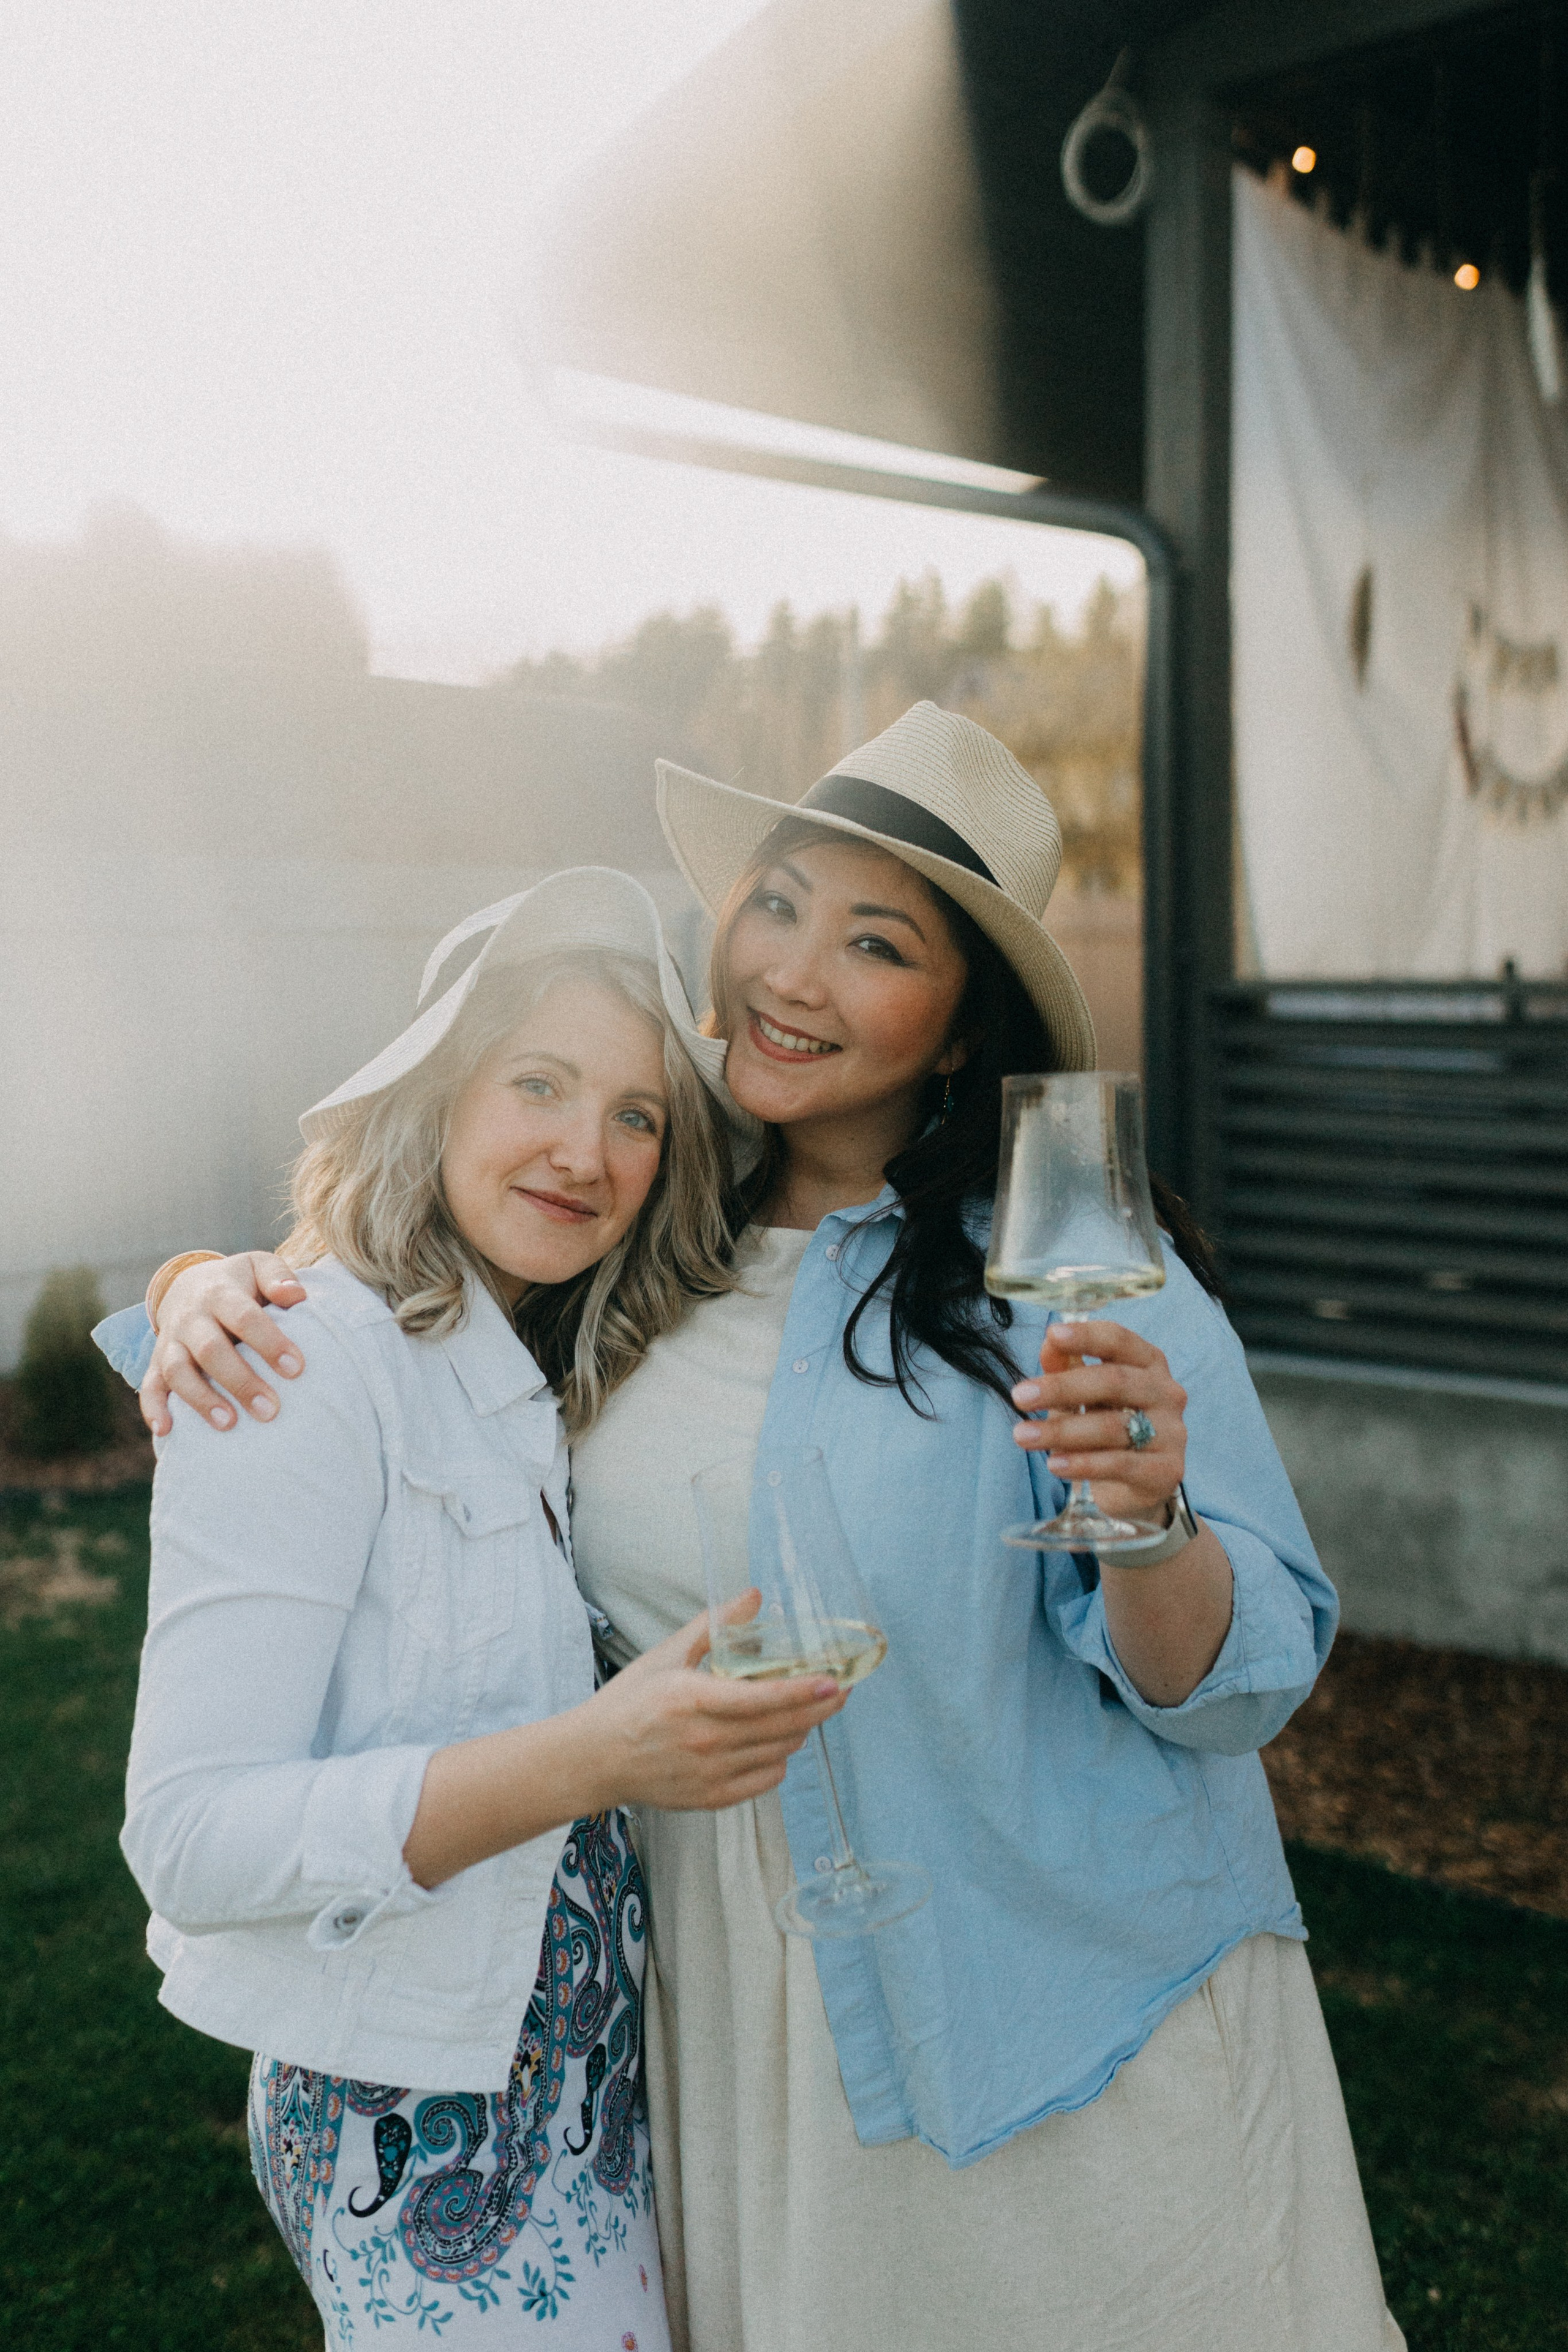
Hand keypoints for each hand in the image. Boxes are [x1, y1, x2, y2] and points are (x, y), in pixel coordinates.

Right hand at [141, 1251, 306, 1434]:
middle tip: (270, 1410)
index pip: (244, 1317)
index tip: (297, 1369)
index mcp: (220, 1292)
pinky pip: (149, 1386)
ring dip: (201, 1399)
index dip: (269, 1342)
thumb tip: (297, 1297)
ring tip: (228, 1424)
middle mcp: (191, 1317)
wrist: (189, 1284)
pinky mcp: (156, 1362)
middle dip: (240, 1381)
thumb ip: (278, 1277)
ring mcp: (171, 1341)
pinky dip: (154, 1408)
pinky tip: (166, 1430)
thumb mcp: (258, 1267)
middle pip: (210, 1350)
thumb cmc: (239, 1283)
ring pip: (177, 1371)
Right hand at [403, 1602, 846, 1884]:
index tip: (835, 1680)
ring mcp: (708, 1774)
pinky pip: (763, 1781)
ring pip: (778, 1754)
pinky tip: (776, 1743)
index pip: (763, 1698)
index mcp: (692, 1699)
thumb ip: (715, 1624)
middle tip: (840, 1691)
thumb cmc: (629, 1702)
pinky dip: (778, 1761)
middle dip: (819, 1709)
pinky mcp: (710, 1798)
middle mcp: (704, 1740)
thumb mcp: (667, 1655)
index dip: (806, 1690)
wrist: (594, 1759)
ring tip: (807, 1712)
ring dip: (799, 1732)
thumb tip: (756, 1595)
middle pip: (781, 1727)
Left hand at [1009, 1319, 1187, 1523]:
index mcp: (1148, 1363)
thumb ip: (1066, 1367)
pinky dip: (1083, 1464)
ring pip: (1112, 1427)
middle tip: (1019, 1397)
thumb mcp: (1083, 1393)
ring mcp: (1171, 1432)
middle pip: (1114, 1382)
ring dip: (1061, 1431)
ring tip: (1022, 1436)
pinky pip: (1120, 1464)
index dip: (1086, 1336)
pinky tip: (1054, 1464)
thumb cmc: (1107, 1424)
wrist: (1136, 1483)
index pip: (1119, 1340)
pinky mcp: (1167, 1469)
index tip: (1051, 1335)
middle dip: (1061, 1387)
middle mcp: (1167, 1392)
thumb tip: (1049, 1344)